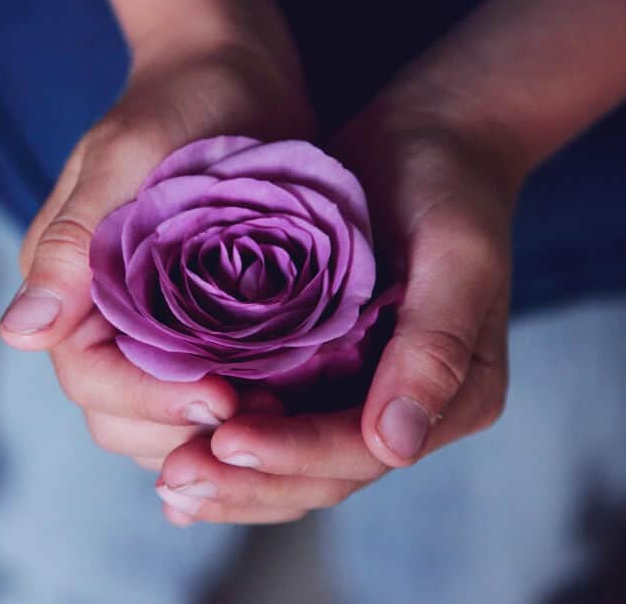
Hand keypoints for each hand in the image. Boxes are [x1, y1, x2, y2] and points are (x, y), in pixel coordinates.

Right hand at [0, 36, 314, 464]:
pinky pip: (205, 390)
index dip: (149, 403)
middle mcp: (100, 317)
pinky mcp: (199, 326)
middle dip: (184, 431)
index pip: (89, 378)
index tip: (221, 399)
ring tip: (280, 415)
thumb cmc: (177, 101)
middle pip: (121, 416)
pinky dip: (240, 410)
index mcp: (67, 285)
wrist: (232, 74)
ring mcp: (149, 327)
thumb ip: (71, 245)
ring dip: (214, 431)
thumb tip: (19, 334)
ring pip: (163, 419)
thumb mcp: (124, 159)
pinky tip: (286, 404)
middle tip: (262, 417)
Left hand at [154, 115, 516, 525]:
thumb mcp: (457, 256)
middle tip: (176, 480)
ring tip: (168, 483)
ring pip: (292, 463)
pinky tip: (173, 458)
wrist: (430, 143)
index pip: (364, 450)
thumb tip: (394, 444)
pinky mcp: (322, 369)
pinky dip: (230, 447)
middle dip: (250, 482)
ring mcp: (360, 393)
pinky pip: (275, 421)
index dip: (295, 454)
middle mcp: (405, 407)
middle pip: (322, 473)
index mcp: (453, 395)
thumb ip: (435, 347)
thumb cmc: (449, 188)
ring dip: (232, 479)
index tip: (227, 442)